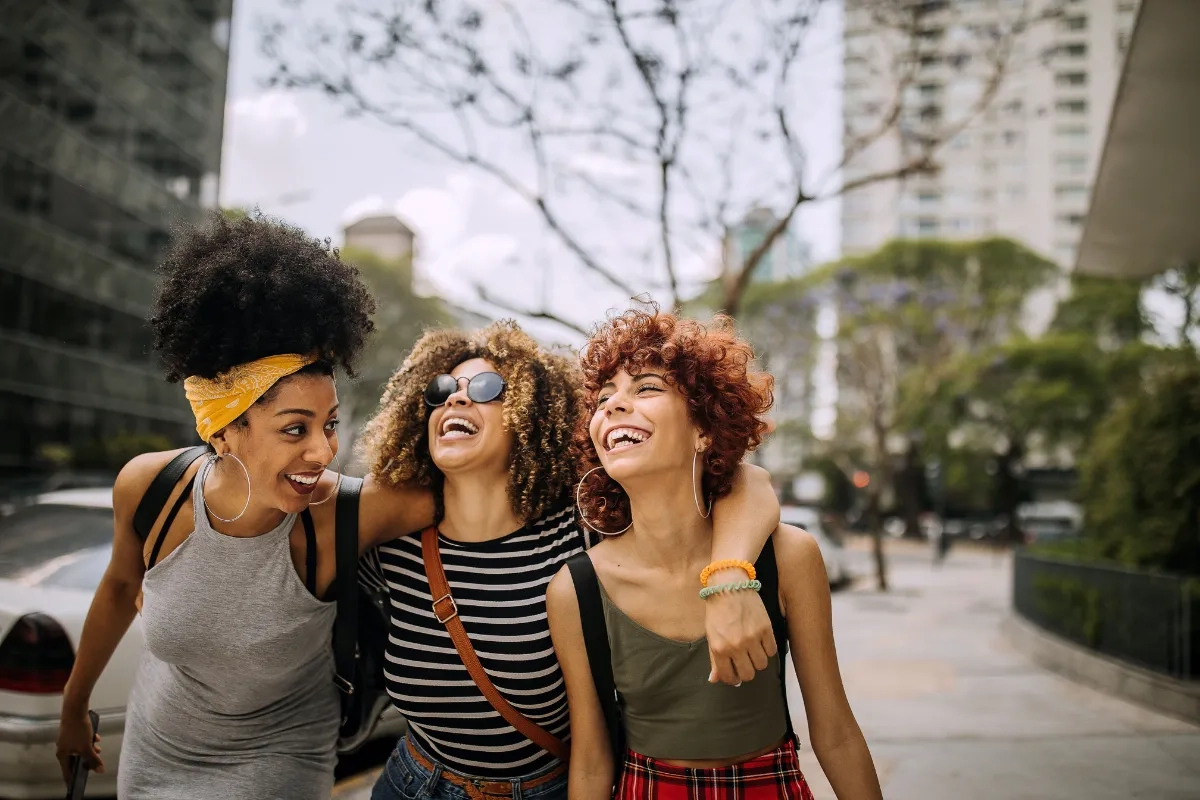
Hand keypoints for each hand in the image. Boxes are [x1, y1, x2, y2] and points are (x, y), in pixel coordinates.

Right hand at [56, 708, 102, 784]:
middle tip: (95, 763)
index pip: (67, 771)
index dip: (73, 778)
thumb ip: (93, 759)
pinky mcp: (72, 731)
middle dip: (86, 760)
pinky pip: (80, 740)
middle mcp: (62, 748)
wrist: (75, 709)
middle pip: (74, 759)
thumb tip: (100, 770)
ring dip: (89, 749)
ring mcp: (66, 739)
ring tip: (98, 748)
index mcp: (62, 754)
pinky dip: (88, 740)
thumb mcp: (87, 746)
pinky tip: (96, 737)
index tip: (78, 784)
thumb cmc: (78, 729)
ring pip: (79, 749)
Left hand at [703, 570, 776, 685]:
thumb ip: (714, 659)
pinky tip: (761, 641)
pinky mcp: (766, 629)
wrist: (728, 585)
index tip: (734, 673)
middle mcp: (736, 646)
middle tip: (744, 661)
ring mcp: (753, 638)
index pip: (730, 677)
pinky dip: (768, 649)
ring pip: (762, 665)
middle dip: (746, 670)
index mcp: (719, 649)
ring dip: (758, 660)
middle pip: (749, 675)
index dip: (733, 678)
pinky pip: (772, 651)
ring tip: (753, 650)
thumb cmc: (717, 610)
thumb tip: (715, 679)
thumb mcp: (711, 635)